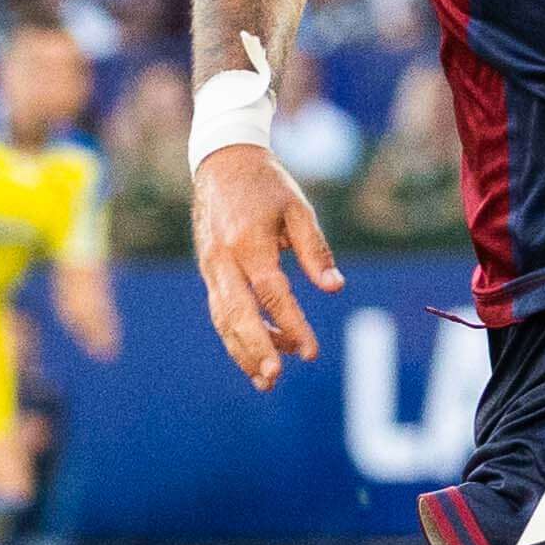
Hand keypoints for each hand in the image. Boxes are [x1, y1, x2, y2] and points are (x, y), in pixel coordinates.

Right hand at [192, 142, 343, 388]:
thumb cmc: (267, 185)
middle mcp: (222, 259)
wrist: (221, 164)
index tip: (311, 352)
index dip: (291, 324)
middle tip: (275, 378)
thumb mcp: (298, 209)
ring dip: (243, 352)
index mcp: (248, 242)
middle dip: (256, 349)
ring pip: (223, 318)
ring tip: (267, 381)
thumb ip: (316, 250)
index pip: (271, 293)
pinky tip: (257, 356)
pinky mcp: (209, 272)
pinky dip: (237, 336)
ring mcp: (210, 267)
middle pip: (237, 313)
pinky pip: (221, 311)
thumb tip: (335, 288)